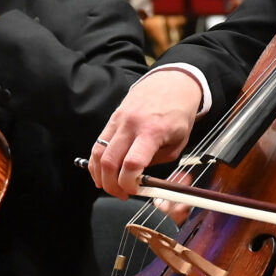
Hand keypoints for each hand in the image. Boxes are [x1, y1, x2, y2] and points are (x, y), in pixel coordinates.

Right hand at [88, 69, 204, 198]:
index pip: (132, 163)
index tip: (133, 190)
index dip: (129, 183)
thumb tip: (140, 178)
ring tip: (110, 186)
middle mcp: (131, 125)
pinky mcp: (112, 119)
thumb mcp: (179, 141)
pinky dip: (96, 161)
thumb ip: (159, 161)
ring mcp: (119, 121)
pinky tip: (101, 172)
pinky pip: (98, 144)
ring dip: (100, 175)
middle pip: (110, 162)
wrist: (172, 82)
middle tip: (121, 193)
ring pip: (98, 153)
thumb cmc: (178, 112)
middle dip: (112, 185)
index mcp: (152, 131)